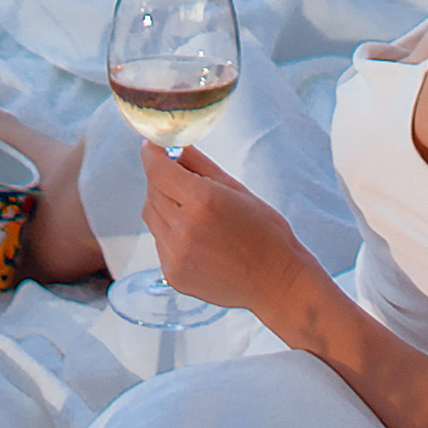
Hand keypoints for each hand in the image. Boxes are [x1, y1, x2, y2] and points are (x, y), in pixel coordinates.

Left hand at [140, 142, 316, 319]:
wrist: (275, 281)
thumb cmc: (265, 233)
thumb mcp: (237, 189)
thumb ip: (201, 165)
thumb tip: (177, 147)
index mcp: (202, 201)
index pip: (158, 169)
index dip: (152, 153)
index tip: (153, 146)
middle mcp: (183, 229)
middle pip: (152, 191)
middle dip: (161, 179)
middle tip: (179, 177)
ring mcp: (176, 255)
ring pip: (152, 216)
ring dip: (163, 205)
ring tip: (191, 209)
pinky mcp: (173, 274)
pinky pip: (159, 241)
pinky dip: (169, 231)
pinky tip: (195, 235)